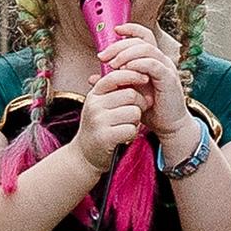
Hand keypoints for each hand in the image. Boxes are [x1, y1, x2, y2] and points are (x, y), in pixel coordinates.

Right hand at [72, 48, 154, 170]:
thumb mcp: (102, 105)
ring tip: (126, 125)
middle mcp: (94, 105)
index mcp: (94, 94)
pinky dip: (133, 133)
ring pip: (134, 112)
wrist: (85, 155)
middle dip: (140, 103)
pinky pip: (131, 129)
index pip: (115, 76)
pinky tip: (124, 136)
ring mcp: (98, 121)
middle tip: (137, 112)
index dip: (133, 75)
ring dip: (136, 120)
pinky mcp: (105, 137)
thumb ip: (116, 91)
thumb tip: (141, 75)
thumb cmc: (99, 127)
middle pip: (130, 95)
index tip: (145, 78)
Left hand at [92, 23, 205, 162]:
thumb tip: (92, 78)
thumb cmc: (150, 109)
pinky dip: (138, 63)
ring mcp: (167, 68)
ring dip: (126, 53)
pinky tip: (126, 69)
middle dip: (119, 45)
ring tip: (113, 64)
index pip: (144, 36)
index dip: (131, 29)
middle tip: (103, 56)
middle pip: (141, 41)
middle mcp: (162, 60)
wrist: (168, 126)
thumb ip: (113, 83)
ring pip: (147, 49)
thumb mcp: (127, 93)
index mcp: (153, 60)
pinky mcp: (169, 79)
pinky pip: (153, 64)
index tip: (115, 31)